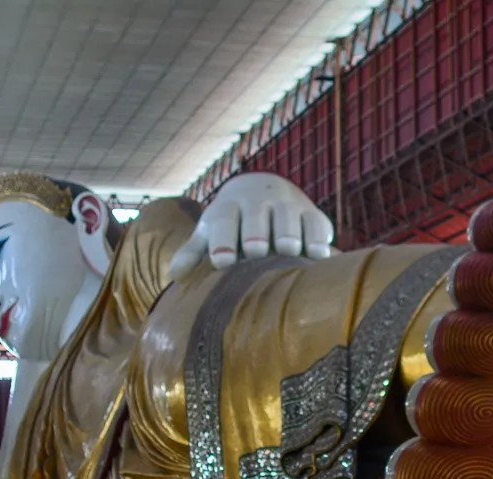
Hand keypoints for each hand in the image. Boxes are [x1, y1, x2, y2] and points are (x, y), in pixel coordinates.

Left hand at [167, 173, 333, 279]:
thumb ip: (194, 252)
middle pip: (256, 215)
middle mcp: (258, 201)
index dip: (222, 239)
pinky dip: (318, 238)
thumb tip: (174, 275)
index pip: (223, 220)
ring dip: (288, 232)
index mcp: (228, 207)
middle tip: (256, 251)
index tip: (222, 261)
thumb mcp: (211, 232)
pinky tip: (318, 256)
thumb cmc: (233, 222)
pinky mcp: (312, 214)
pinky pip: (317, 224)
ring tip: (288, 250)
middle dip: (255, 231)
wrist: (265, 189)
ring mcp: (287, 205)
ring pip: (288, 216)